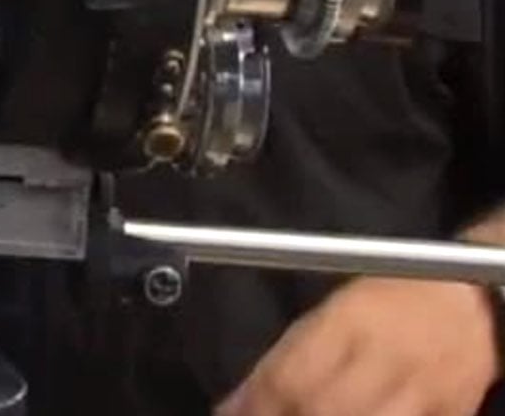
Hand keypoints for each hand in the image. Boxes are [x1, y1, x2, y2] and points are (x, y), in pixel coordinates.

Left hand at [216, 276, 499, 415]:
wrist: (475, 306)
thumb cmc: (392, 302)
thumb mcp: (334, 312)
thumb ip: (286, 358)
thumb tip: (233, 404)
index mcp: (349, 323)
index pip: (289, 376)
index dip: (253, 406)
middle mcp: (384, 359)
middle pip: (320, 410)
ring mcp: (419, 395)